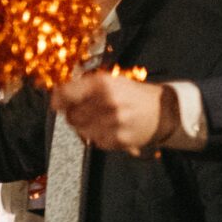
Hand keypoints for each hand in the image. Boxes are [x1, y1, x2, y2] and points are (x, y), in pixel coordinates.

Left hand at [52, 67, 173, 153]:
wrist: (165, 112)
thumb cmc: (135, 95)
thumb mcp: (112, 81)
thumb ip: (85, 87)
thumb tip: (58, 93)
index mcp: (104, 84)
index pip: (67, 93)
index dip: (58, 98)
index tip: (56, 101)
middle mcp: (108, 102)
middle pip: (71, 115)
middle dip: (73, 114)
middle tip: (83, 111)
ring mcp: (113, 123)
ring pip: (81, 130)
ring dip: (84, 126)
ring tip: (99, 119)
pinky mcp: (118, 140)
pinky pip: (94, 140)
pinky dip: (97, 136)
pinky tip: (109, 128)